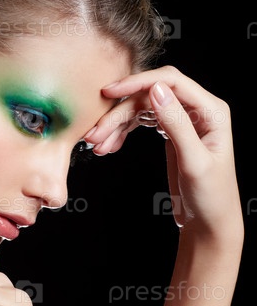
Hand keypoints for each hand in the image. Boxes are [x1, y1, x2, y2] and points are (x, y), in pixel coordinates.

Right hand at [85, 65, 242, 238]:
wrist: (208, 223)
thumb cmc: (210, 197)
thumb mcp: (194, 162)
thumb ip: (176, 124)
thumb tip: (156, 89)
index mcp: (211, 111)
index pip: (170, 82)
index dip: (138, 83)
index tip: (109, 93)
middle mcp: (197, 109)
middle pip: (150, 96)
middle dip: (120, 113)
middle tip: (95, 134)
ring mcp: (181, 120)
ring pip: (141, 109)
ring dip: (116, 125)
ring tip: (97, 144)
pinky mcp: (169, 132)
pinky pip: (141, 122)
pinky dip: (122, 132)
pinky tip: (109, 146)